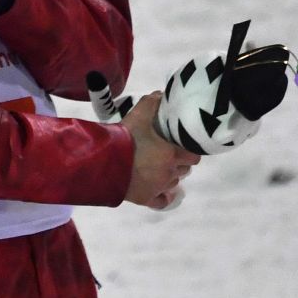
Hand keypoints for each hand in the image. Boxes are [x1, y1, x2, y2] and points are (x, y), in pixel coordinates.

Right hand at [122, 91, 199, 209]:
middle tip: (166, 155)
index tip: (179, 145)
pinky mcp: (146, 198)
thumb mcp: (137, 116)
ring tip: (157, 169)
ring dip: (170, 176)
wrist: (103, 163)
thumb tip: (161, 95)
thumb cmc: (124, 139)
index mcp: (173, 153)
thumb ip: (151, 104)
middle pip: (185, 169)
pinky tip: (159, 191)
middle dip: (178, 162)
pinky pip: (162, 202)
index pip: (193, 154)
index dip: (188, 149)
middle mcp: (170, 172)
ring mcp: (159, 187)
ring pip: (174, 183)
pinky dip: (163, 197)